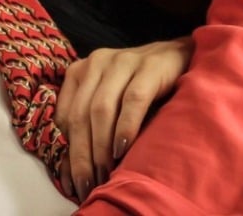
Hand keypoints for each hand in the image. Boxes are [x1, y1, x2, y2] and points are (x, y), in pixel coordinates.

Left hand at [55, 37, 194, 202]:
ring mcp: (122, 62)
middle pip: (80, 115)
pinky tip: (123, 148)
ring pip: (101, 109)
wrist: (177, 57)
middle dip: (81, 157)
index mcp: (80, 71)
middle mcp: (96, 62)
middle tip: (87, 186)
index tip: (71, 183)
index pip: (65, 116)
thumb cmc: (138, 88)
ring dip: (101, 147)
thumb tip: (72, 172)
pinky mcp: (149, 67)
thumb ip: (89, 126)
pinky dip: (125, 127)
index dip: (65, 152)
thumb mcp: (109, 101)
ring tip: (105, 174)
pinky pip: (133, 101)